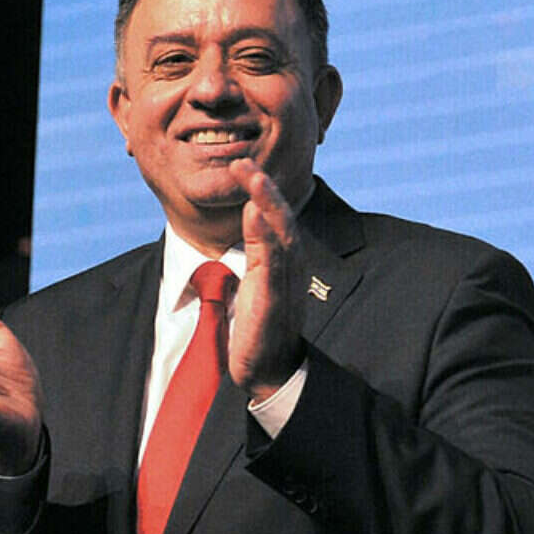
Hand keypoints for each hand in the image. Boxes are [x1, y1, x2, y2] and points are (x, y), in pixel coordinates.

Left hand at [226, 158, 306, 400]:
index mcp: (282, 264)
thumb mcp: (255, 282)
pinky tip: (257, 215)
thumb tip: (252, 216)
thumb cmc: (260, 329)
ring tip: (253, 176)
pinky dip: (267, 237)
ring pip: (281, 236)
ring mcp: (284, 285)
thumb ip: (256, 249)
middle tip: (245, 161)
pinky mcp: (274, 303)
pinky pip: (272, 264)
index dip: (263, 191)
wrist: (269, 373)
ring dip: (267, 203)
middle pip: (282, 220)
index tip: (244, 165)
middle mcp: (289, 269)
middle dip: (265, 188)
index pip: (276, 219)